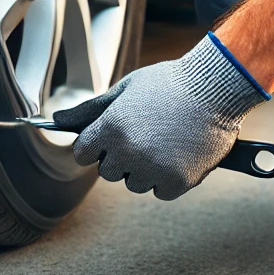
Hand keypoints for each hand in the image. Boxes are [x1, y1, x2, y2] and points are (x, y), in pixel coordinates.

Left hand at [55, 34, 269, 199]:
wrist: (216, 86)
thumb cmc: (170, 83)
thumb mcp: (126, 88)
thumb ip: (91, 109)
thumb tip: (57, 119)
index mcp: (110, 127)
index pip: (83, 153)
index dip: (96, 145)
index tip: (112, 138)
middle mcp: (127, 151)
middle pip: (108, 171)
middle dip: (122, 156)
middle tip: (147, 134)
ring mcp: (152, 169)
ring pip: (134, 183)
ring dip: (146, 169)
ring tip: (166, 142)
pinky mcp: (176, 182)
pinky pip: (160, 192)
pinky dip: (169, 179)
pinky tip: (180, 154)